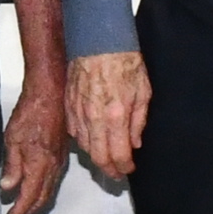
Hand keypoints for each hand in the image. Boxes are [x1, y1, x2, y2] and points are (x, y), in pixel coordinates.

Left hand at [1, 77, 69, 213]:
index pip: (29, 197)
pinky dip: (44, 194)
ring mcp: (60, 162)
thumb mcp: (12, 139)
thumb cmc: (30, 113)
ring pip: (50, 192)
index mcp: (40, 165)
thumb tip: (7, 189)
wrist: (52, 94)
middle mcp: (53, 167)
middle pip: (42, 199)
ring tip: (24, 213)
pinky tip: (36, 193)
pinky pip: (54, 182)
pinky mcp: (62, 156)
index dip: (19, 212)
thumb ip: (12, 165)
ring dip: (36, 205)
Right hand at [69, 51, 148, 179]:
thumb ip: (139, 121)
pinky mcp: (68, 105)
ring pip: (84, 146)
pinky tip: (92, 138)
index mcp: (116, 115)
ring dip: (96, 155)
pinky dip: (83, 139)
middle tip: (116, 172)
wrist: (99, 40)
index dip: (124, 167)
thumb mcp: (143, 92)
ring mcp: (78, 112)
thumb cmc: (124, 61)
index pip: (119, 154)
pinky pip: (74, 131)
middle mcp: (95, 118)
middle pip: (98, 157)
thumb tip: (135, 143)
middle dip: (108, 169)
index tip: (129, 169)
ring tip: (106, 157)